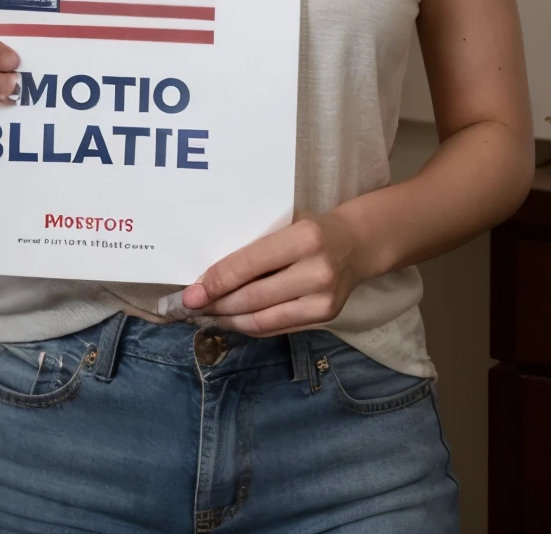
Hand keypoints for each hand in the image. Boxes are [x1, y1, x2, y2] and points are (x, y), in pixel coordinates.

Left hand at [180, 211, 369, 335]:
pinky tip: (233, 321)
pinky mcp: (326, 317)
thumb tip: (210, 275)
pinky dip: (251, 326)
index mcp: (305, 237)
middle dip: (218, 304)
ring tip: (207, 316)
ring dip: (230, 320)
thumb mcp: (288, 223)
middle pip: (254, 296)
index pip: (250, 264)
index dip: (218, 280)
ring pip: (264, 318)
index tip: (193, 291)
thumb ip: (258, 246)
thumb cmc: (313, 228)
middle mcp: (317, 270)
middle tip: (192, 307)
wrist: (358, 244)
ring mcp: (324, 298)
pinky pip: (278, 327)